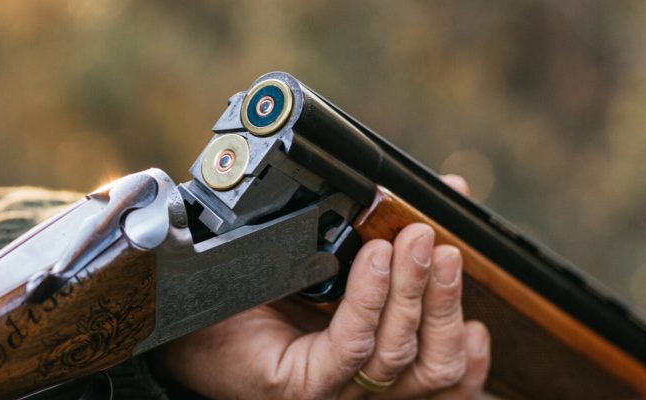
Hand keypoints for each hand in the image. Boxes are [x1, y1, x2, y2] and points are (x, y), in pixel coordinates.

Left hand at [157, 175, 489, 398]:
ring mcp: (331, 390)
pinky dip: (370, 298)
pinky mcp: (300, 385)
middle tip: (438, 241)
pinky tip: (374, 257)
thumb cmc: (255, 278)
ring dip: (415, 294)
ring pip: (399, 358)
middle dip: (444, 299)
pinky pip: (351, 346)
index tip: (466, 263)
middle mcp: (358, 385)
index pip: (444, 363)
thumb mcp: (334, 249)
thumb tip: (453, 194)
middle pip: (431, 366)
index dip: (463, 320)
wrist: (179, 305)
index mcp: (374, 357)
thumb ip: (390, 230)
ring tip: (414, 242)